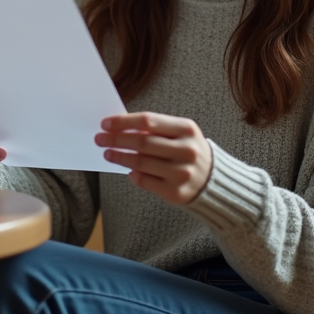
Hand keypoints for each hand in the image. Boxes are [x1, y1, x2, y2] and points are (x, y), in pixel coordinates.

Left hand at [95, 112, 212, 205]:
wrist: (213, 180)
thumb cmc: (188, 151)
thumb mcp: (180, 133)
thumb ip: (155, 129)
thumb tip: (120, 127)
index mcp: (187, 129)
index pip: (148, 120)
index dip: (123, 122)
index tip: (105, 123)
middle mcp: (186, 150)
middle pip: (141, 142)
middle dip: (116, 139)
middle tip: (100, 139)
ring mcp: (181, 173)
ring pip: (140, 163)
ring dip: (119, 157)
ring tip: (108, 153)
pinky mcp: (175, 192)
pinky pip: (144, 181)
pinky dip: (132, 174)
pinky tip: (127, 169)